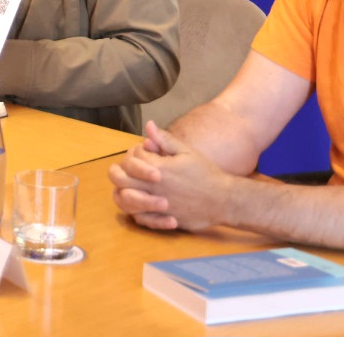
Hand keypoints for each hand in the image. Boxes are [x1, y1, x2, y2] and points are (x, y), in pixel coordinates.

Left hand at [109, 121, 232, 232]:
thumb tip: (149, 125)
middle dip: (120, 171)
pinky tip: (140, 204)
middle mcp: (154, 187)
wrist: (223, 199)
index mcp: (159, 167)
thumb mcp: (187, 151)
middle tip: (128, 171)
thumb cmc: (205, 173)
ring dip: (123, 192)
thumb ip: (165, 139)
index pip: (132, 157)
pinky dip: (135, 211)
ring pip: (125, 200)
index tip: (144, 153)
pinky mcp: (162, 219)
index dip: (135, 153)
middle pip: (121, 178)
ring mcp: (156, 204)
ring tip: (130, 187)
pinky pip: (139, 218)